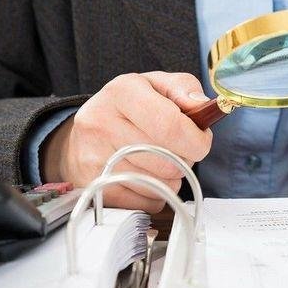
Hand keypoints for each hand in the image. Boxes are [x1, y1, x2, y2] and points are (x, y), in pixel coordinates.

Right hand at [42, 72, 212, 212]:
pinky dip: (157, 193)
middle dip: (186, 159)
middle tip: (179, 148)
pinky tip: (146, 175)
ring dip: (172, 177)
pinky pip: (148, 202)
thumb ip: (185, 89)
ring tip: (160, 159)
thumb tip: (202, 107)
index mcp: (122, 92)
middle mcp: (102, 124)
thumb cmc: (130, 108)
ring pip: (161, 184)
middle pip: (169, 161)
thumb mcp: (158, 85)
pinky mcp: (96, 188)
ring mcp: (95, 160)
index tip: (202, 141)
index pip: (171, 126)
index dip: (197, 140)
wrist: (85, 134)